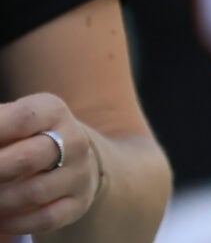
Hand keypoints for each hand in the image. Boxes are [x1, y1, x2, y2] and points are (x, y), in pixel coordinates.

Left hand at [0, 95, 100, 235]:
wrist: (75, 161)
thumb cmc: (28, 139)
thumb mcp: (15, 123)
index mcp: (52, 112)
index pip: (22, 118)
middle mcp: (73, 140)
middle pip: (28, 158)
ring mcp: (79, 173)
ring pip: (33, 193)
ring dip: (0, 201)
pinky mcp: (78, 203)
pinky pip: (45, 218)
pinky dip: (14, 223)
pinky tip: (0, 218)